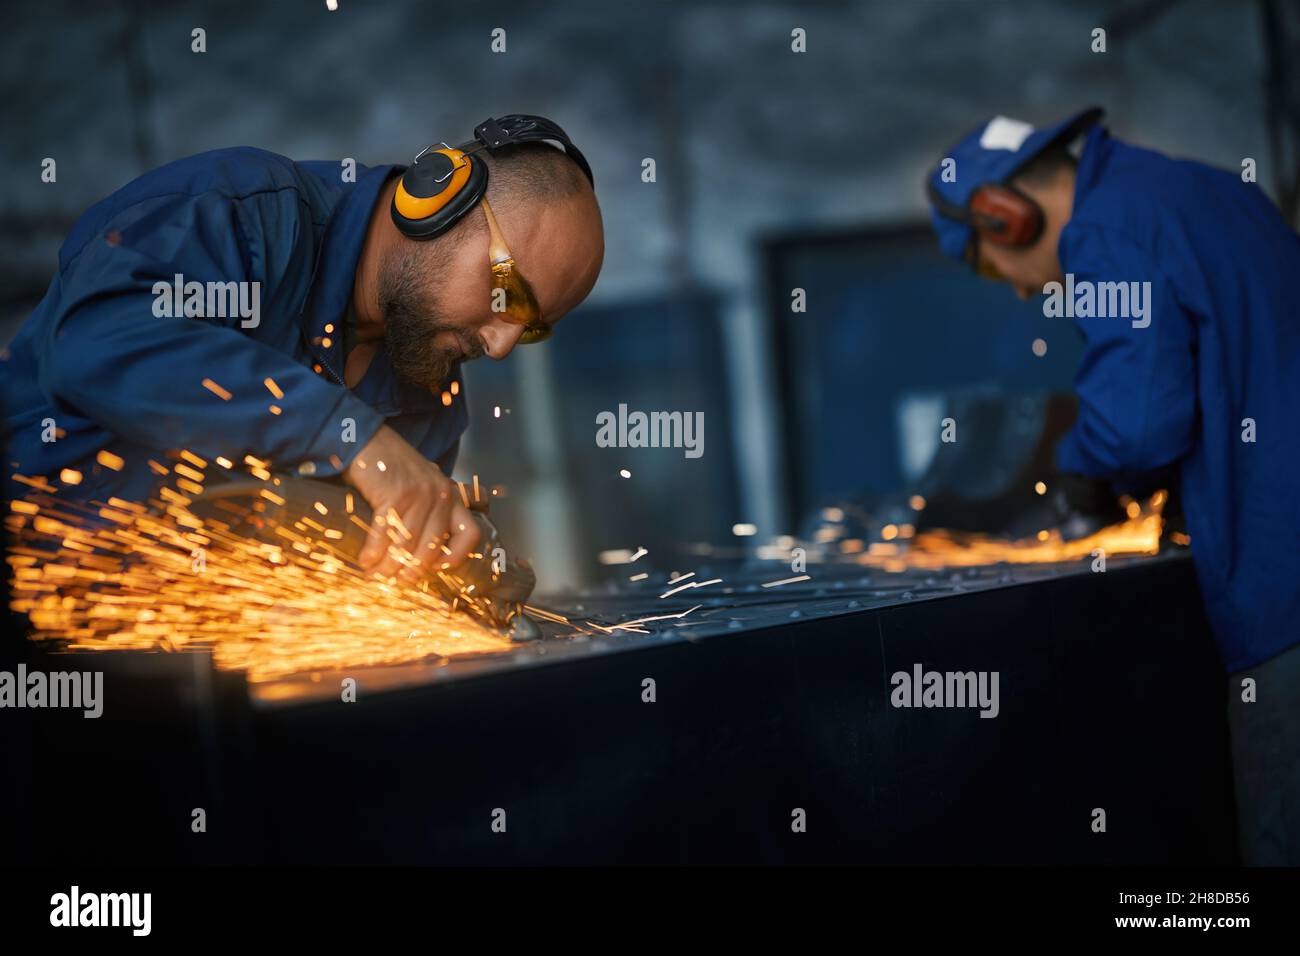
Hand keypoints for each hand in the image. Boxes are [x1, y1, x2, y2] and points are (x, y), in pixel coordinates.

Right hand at [343, 425, 480, 580]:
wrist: (367, 440)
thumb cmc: (392, 468)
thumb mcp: (422, 486)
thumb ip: (429, 512)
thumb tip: (421, 555)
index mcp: (451, 496)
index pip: (470, 534)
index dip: (455, 557)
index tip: (435, 569)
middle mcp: (440, 496)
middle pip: (432, 548)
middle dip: (411, 571)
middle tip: (395, 582)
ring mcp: (419, 495)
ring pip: (407, 545)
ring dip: (388, 566)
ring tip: (374, 576)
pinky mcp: (395, 494)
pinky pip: (385, 534)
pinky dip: (373, 552)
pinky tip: (365, 561)